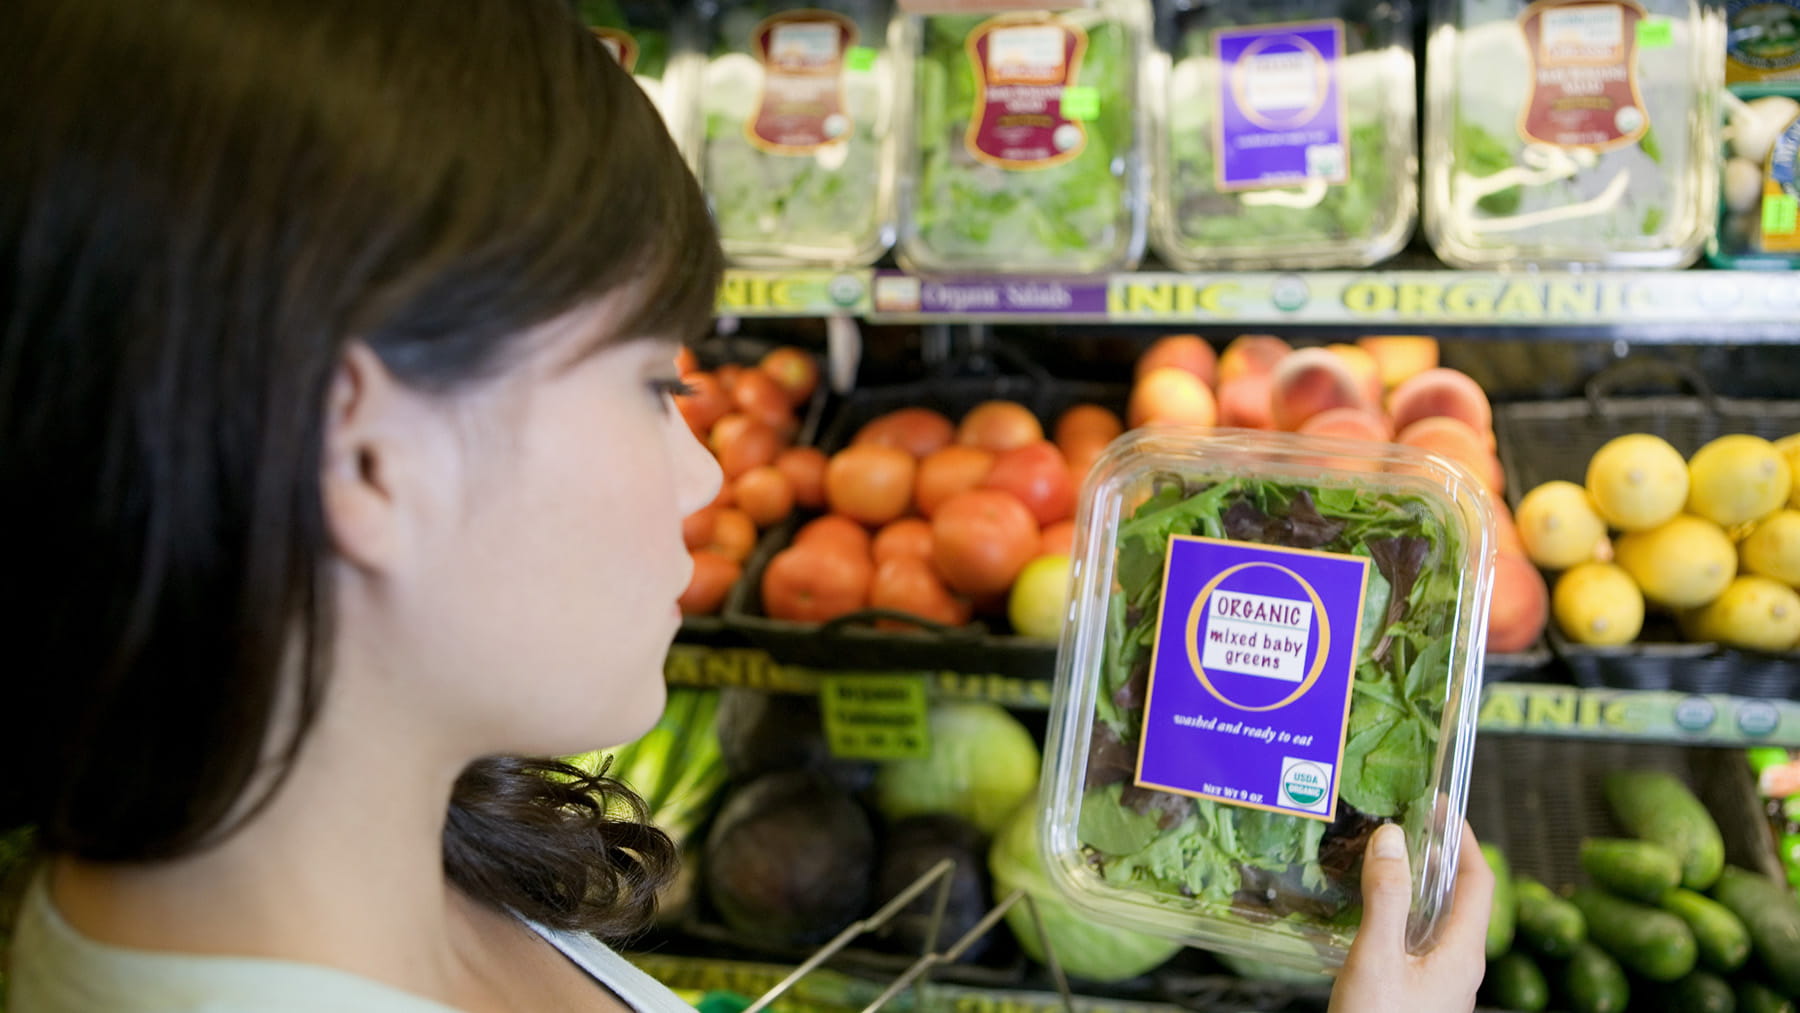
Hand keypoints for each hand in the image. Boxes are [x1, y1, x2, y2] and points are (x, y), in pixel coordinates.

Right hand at [1329, 821, 1491, 1012]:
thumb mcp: (1377, 958)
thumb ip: (1386, 899)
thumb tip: (1392, 839)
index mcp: (1462, 954)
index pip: (1478, 881)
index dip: (1464, 839)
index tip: (1440, 808)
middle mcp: (1459, 966)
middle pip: (1458, 899)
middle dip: (1434, 858)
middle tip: (1404, 827)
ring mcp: (1440, 982)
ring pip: (1436, 922)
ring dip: (1416, 887)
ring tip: (1384, 861)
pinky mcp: (1419, 994)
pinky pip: (1417, 942)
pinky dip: (1401, 914)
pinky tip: (1371, 913)